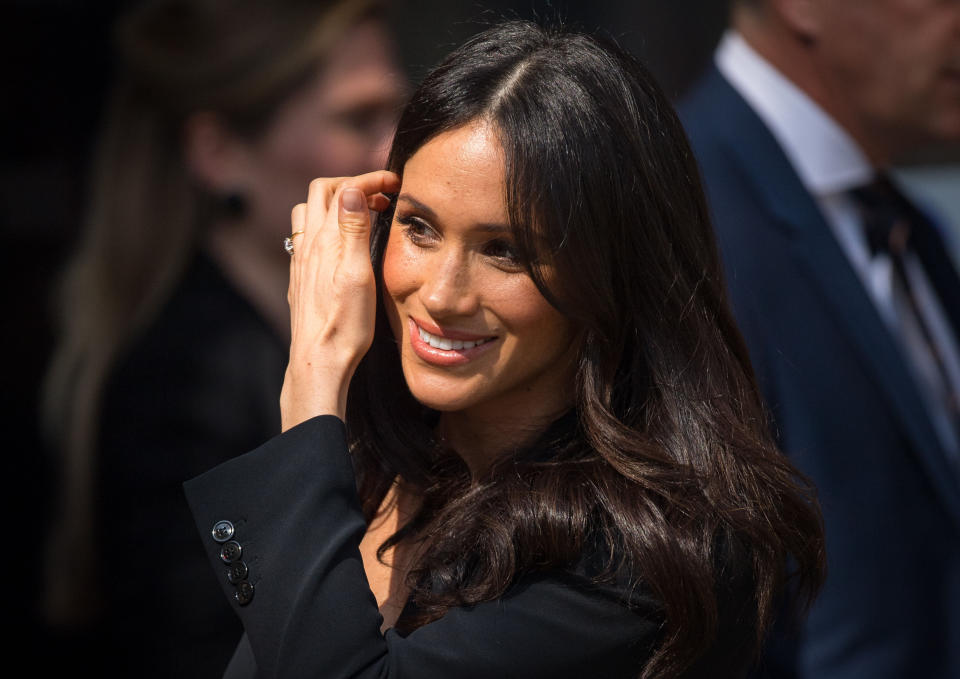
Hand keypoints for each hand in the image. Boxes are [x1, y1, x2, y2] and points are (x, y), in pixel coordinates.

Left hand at [280, 171, 400, 429]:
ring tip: (361, 215)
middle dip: (352, 185)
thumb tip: (352, 189)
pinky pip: (306, 237)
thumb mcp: (358, 274)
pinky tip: (342, 245)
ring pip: (309, 214)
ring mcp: (301, 261)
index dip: (370, 179)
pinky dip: (325, 226)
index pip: (343, 189)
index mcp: (323, 240)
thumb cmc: (345, 324)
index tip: (395, 183)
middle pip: (321, 193)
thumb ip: (354, 229)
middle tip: (380, 196)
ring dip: (334, 204)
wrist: (320, 361)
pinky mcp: (301, 278)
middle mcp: (307, 246)